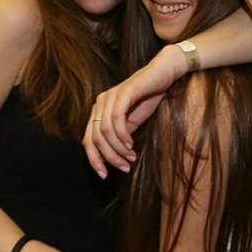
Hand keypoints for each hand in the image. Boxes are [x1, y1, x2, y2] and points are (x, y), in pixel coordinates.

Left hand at [83, 48, 183, 176]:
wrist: (163, 75)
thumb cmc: (148, 98)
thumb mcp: (131, 123)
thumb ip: (119, 138)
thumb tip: (112, 160)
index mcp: (99, 111)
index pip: (88, 140)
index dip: (94, 160)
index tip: (105, 175)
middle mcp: (100, 103)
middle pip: (94, 138)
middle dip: (109, 158)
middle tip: (124, 167)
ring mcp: (110, 96)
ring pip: (104, 131)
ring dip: (117, 149)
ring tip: (131, 157)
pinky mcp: (123, 92)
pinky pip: (116, 118)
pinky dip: (122, 135)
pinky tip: (131, 144)